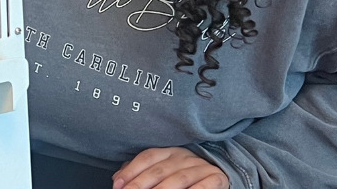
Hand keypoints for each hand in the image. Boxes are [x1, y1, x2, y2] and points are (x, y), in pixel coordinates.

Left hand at [113, 147, 228, 188]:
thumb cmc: (183, 174)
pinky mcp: (216, 177)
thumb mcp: (162, 170)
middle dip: (140, 184)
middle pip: (159, 170)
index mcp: (168, 152)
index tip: (117, 185)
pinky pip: (205, 185)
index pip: (147, 158)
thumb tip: (118, 180)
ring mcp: (200, 167)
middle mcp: (183, 156)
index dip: (131, 171)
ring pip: (178, 178)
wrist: (218, 175)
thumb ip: (140, 173)